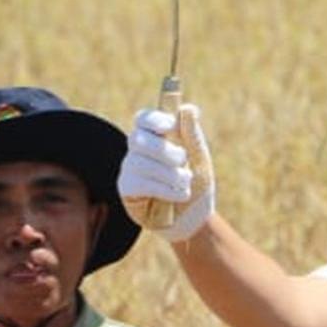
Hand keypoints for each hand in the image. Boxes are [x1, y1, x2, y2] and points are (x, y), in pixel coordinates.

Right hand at [120, 104, 214, 241]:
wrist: (195, 219)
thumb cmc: (196, 185)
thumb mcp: (200, 160)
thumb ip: (192, 136)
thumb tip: (188, 108)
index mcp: (157, 137)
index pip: (144, 119)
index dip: (153, 119)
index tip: (169, 126)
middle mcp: (139, 150)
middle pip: (139, 139)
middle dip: (165, 151)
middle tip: (183, 161)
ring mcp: (130, 168)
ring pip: (141, 162)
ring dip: (170, 174)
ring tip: (185, 183)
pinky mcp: (127, 189)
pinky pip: (140, 183)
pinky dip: (164, 189)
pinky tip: (178, 195)